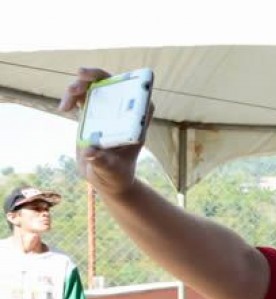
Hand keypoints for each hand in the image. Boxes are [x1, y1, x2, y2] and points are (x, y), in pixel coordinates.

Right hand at [58, 67, 151, 195]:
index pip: (142, 99)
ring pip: (95, 87)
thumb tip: (90, 151)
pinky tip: (64, 108)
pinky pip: (82, 96)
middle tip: (81, 74)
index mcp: (137, 124)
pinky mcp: (92, 112)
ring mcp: (107, 111)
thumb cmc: (114, 174)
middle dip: (97, 75)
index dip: (133, 85)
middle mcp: (124, 113)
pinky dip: (72, 96)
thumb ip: (102, 162)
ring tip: (68, 99)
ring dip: (79, 85)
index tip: (116, 82)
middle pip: (114, 84)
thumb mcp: (110, 170)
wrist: (103, 177)